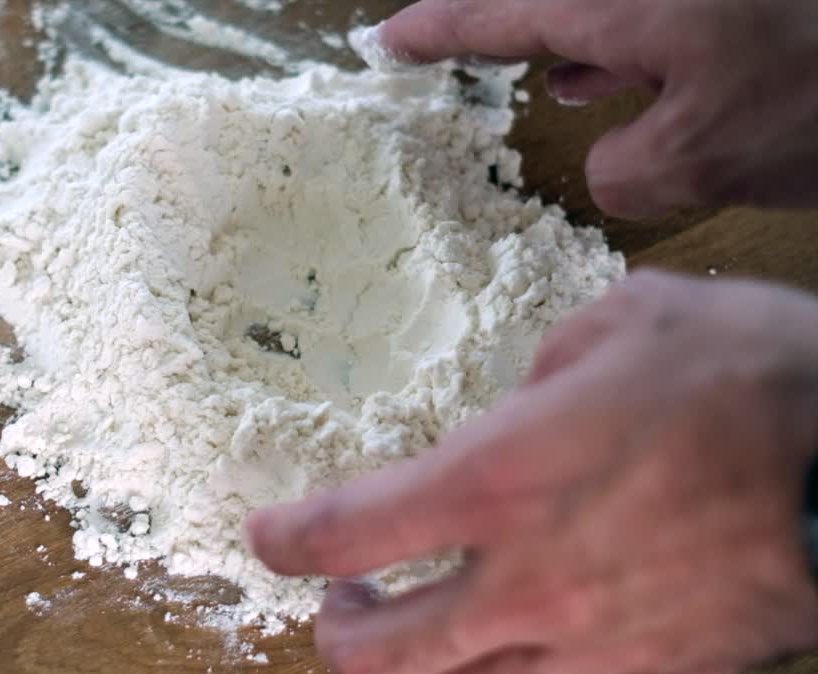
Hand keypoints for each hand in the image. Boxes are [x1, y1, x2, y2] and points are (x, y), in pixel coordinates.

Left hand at [246, 270, 817, 673]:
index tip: (266, 534)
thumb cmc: (757, 381)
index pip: (344, 533)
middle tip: (345, 595)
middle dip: (336, 635)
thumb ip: (546, 365)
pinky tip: (540, 615)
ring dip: (424, 661)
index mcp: (496, 483)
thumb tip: (524, 401)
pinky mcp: (649, 671)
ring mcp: (586, 642)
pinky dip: (521, 659)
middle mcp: (523, 581)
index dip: (285, 539)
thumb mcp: (631, 322)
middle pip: (375, 660)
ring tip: (430, 616)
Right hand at [361, 0, 817, 218]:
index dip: (437, 31)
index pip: (500, 13)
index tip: (386, 42)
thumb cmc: (815, 100)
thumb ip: (623, 170)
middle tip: (440, 47)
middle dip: (490, 23)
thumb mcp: (698, 160)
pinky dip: (608, 44)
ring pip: (591, 11)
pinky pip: (636, 17)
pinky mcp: (722, 13)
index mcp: (621, 7)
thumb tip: (614, 159)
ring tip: (516, 66)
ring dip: (550, 34)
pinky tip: (599, 80)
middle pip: (543, 1)